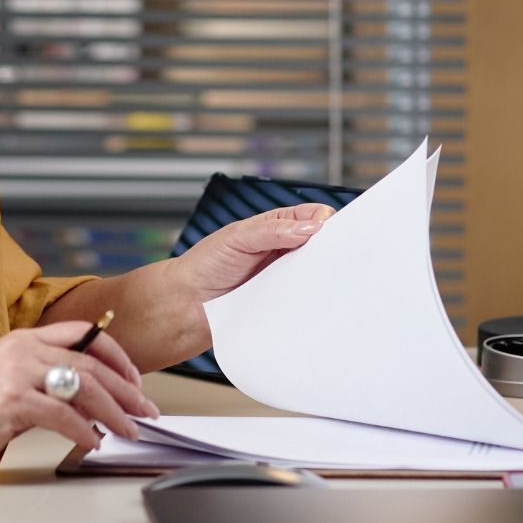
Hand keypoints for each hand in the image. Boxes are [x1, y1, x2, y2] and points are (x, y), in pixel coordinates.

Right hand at [0, 322, 157, 473]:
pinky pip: (63, 415)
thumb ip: (45, 383)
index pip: (83, 333)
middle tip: (144, 409)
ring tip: (128, 429)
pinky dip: (84, 431)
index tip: (134, 378)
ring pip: (83, 385)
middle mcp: (22, 349)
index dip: (115, 354)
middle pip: (90, 361)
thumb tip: (86, 401)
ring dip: (114, 411)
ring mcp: (16, 373)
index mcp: (22, 340)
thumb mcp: (9, 384)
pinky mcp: (11, 402)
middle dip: (125, 388)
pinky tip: (93, 442)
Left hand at [173, 203, 335, 303]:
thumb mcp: (238, 238)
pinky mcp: (284, 304)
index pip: (312, 217)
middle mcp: (285, 251)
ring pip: (316, 275)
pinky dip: (312, 300)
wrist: (185, 305)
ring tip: (322, 278)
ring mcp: (286, 279)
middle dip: (331, 248)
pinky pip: (305, 301)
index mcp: (276, 227)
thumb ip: (272, 230)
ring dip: (322, 276)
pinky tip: (313, 300)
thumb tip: (312, 226)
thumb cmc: (205, 265)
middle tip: (336, 255)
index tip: (331, 229)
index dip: (326, 220)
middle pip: (320, 246)